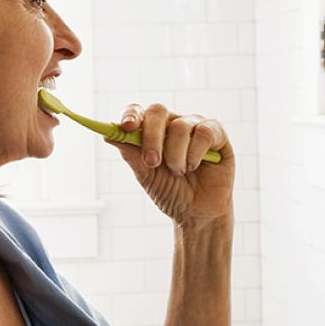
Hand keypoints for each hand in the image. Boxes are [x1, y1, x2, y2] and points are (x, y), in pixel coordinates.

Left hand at [106, 102, 234, 227]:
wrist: (197, 213)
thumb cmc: (171, 192)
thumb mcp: (146, 175)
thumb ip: (131, 154)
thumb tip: (108, 135)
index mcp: (154, 131)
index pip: (140, 112)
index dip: (131, 115)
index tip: (125, 127)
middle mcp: (174, 123)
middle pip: (158, 112)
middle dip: (152, 137)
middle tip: (152, 162)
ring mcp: (195, 126)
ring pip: (180, 126)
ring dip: (175, 155)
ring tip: (178, 173)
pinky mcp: (217, 134)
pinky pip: (204, 133)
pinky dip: (195, 153)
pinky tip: (194, 167)